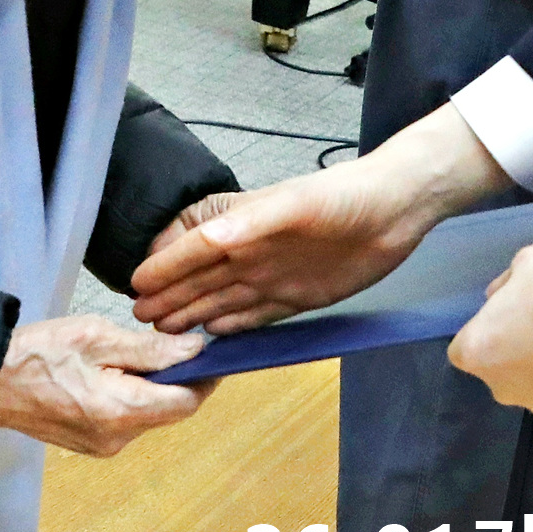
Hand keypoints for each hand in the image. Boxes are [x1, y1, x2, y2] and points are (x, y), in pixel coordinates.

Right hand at [0, 314, 208, 457]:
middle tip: (181, 340)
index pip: (187, 403)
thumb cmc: (41, 353)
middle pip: (171, 409)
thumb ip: (150, 349)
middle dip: (182, 377)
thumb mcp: (98, 337)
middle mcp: (117, 439)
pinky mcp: (89, 442)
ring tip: (148, 348)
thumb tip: (196, 351)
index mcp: (121, 413)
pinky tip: (124, 367)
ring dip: (157, 384)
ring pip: (150, 413)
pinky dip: (136, 394)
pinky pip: (129, 418)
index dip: (207, 376)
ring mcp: (102, 445)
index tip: (215, 349)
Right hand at [132, 103, 506, 336]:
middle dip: (170, 295)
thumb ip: (250, 221)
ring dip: (194, 313)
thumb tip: (206, 237)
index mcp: (246, 223)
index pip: (193, 247)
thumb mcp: (295, 204)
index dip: (164, 265)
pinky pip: (257, 314)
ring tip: (163, 330)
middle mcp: (254, 250)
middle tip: (138, 319)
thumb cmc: (346, 195)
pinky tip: (213, 336)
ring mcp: (275, 274)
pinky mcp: (299, 296)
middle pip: (202, 277)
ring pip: (223, 298)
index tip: (134, 285)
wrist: (398, 208)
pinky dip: (233, 326)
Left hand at [450, 245, 532, 415]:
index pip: (463, 348)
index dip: (484, 331)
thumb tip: (499, 297)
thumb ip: (504, 286)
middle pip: (498, 369)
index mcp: (476, 352)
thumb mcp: (523, 264)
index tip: (506, 315)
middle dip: (513, 351)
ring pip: (531, 385)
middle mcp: (499, 387)